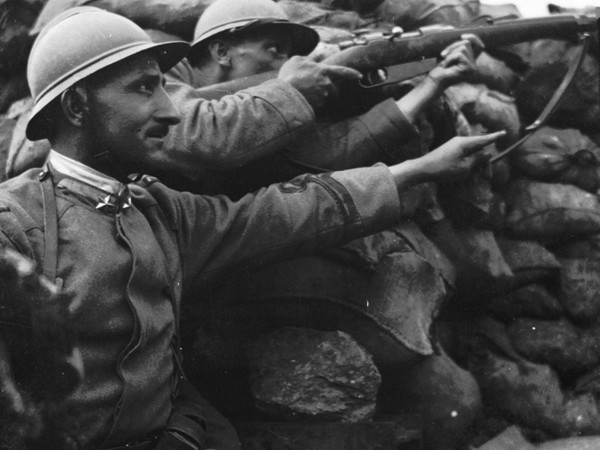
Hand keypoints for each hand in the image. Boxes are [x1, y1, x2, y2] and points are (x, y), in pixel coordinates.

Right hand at [277, 55, 361, 108]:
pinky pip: (316, 103)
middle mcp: (327, 85)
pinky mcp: (317, 107)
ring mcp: (322, 97)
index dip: (352, 73)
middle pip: (331, 87)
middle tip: (309, 84)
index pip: (343, 72)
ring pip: (322, 95)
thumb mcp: (298, 60)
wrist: (285, 95)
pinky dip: (310, 101)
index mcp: (325, 71)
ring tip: (301, 90)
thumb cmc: (290, 76)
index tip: (360, 76)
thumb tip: (316, 58)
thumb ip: (310, 58)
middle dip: (324, 86)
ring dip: (315, 93)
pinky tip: (300, 97)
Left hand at [389, 131, 504, 190]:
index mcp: (465, 143)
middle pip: (478, 150)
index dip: (495, 138)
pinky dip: (466, 167)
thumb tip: (487, 153)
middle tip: (487, 178)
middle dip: (484, 164)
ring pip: (470, 156)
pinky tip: (464, 178)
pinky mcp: (448, 152)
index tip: (504, 133)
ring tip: (473, 181)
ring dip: (474, 168)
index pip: (484, 139)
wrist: (422, 169)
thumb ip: (478, 160)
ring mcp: (453, 146)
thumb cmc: (443, 169)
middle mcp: (460, 141)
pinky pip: (462, 158)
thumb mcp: (464, 167)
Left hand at [426, 34, 484, 89]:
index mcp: (470, 60)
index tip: (462, 36)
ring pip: (463, 47)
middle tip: (442, 55)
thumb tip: (462, 35)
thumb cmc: (440, 67)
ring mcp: (472, 67)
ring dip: (450, 53)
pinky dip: (450, 58)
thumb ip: (456, 45)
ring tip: (445, 62)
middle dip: (452, 46)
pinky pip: (459, 55)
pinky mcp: (469, 69)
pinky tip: (445, 66)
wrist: (435, 80)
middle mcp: (474, 63)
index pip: (479, 45)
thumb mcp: (449, 53)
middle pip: (467, 43)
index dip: (473, 38)